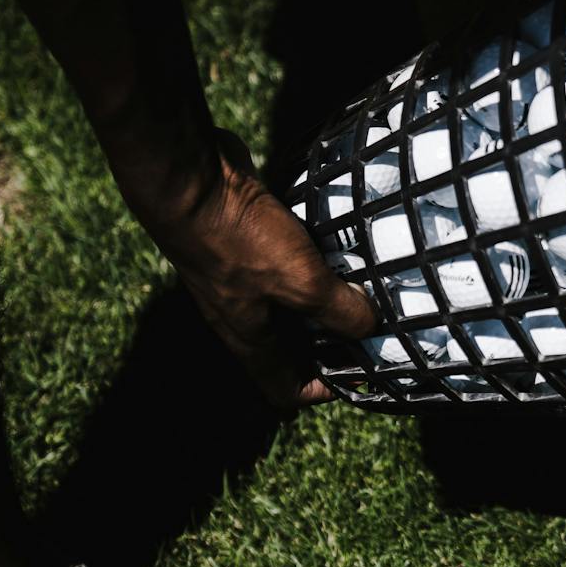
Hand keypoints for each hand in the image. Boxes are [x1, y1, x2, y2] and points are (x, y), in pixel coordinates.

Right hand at [141, 131, 377, 406]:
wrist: (188, 177)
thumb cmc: (238, 237)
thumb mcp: (301, 281)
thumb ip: (340, 310)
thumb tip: (370, 327)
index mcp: (250, 337)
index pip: (285, 388)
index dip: (323, 389)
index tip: (363, 370)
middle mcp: (243, 313)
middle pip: (293, 346)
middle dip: (334, 340)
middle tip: (378, 322)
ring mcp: (243, 275)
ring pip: (292, 301)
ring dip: (327, 297)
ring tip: (369, 284)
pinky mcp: (249, 240)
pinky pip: (288, 263)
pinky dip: (315, 261)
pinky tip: (344, 245)